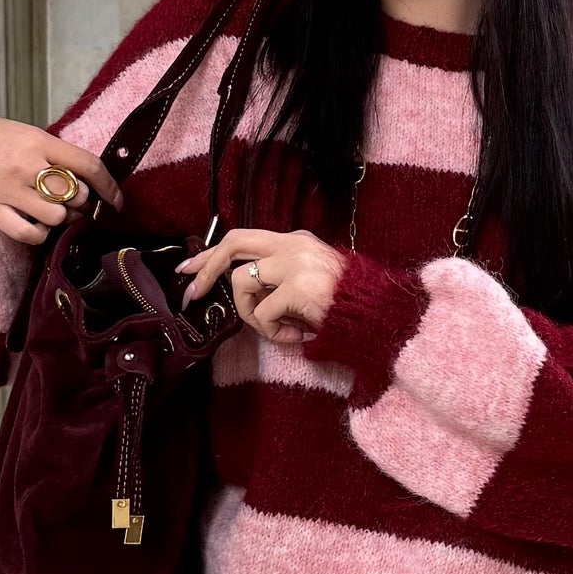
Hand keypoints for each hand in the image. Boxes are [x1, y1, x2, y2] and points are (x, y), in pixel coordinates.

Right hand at [0, 112, 119, 245]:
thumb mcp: (16, 131)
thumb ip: (46, 150)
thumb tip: (76, 174)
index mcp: (38, 141)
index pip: (88, 165)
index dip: (109, 186)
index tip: (116, 200)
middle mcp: (27, 166)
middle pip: (75, 195)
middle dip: (83, 204)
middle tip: (78, 206)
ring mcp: (8, 190)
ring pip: (56, 217)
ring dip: (61, 219)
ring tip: (53, 214)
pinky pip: (28, 232)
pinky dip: (39, 234)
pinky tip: (35, 226)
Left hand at [177, 225, 345, 345]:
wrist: (380, 314)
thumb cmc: (346, 304)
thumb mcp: (309, 279)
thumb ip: (278, 277)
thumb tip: (240, 290)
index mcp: (295, 240)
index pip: (244, 238)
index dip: (213, 254)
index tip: (191, 270)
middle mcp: (293, 244)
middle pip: (233, 243)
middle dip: (206, 268)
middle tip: (192, 292)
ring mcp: (295, 263)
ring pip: (240, 282)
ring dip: (248, 313)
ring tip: (276, 329)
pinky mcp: (297, 286)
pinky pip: (261, 313)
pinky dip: (272, 332)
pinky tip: (296, 335)